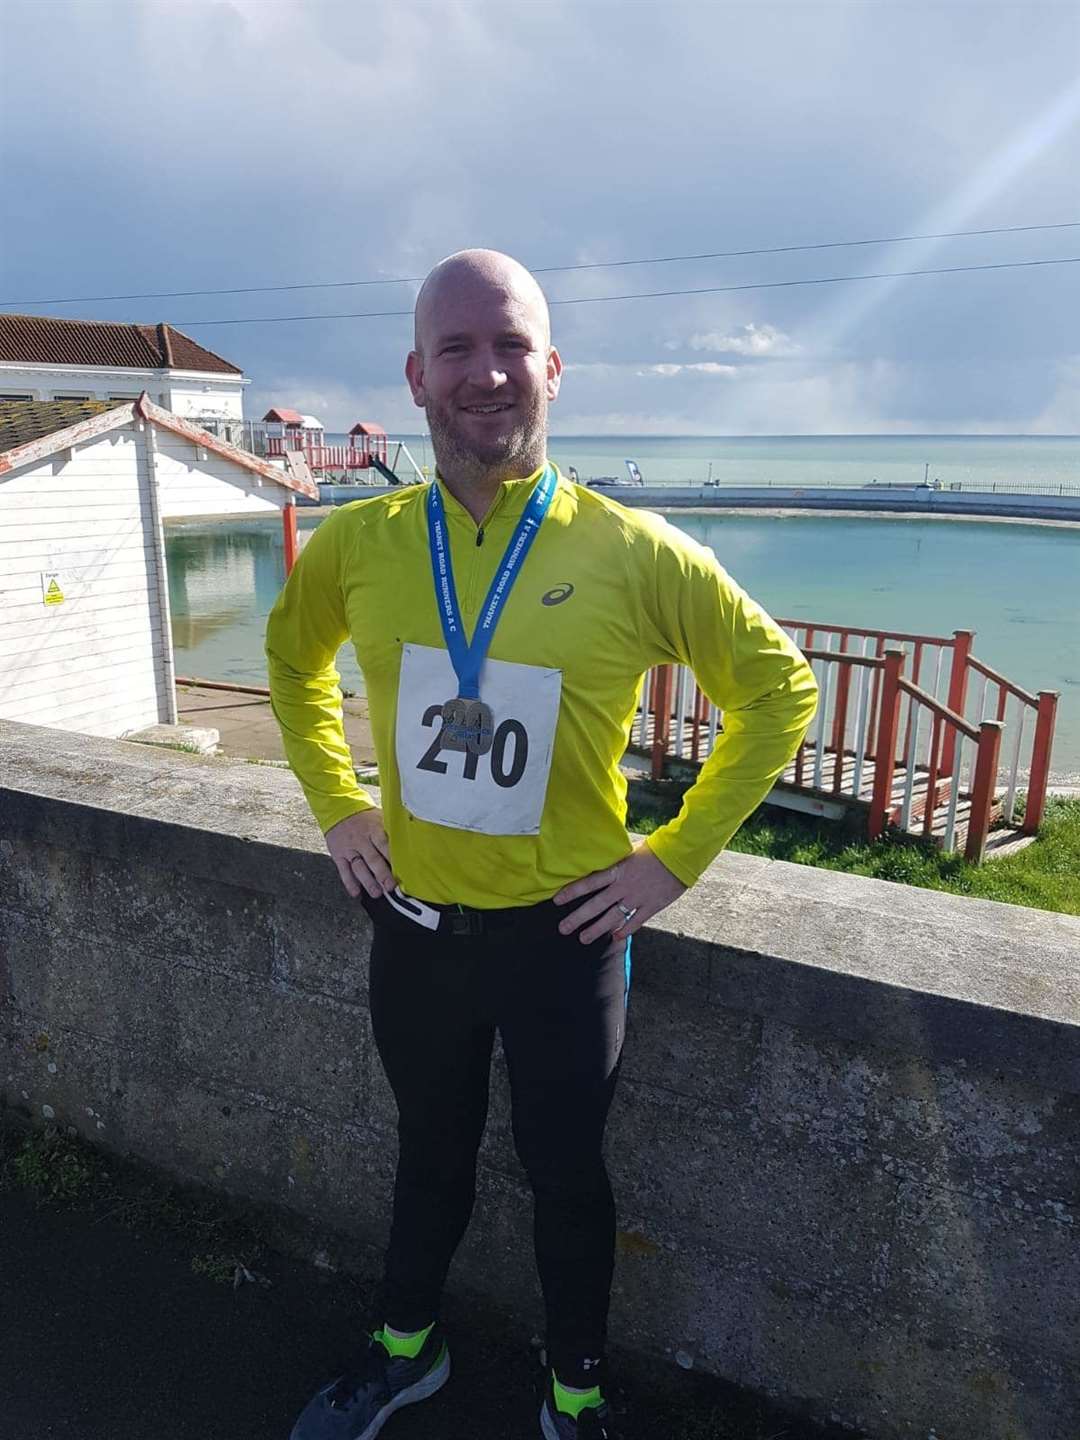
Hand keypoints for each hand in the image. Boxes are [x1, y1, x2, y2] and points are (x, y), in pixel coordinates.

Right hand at [325, 808, 395, 899]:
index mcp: (373, 829)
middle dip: (382, 874)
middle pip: (372, 859)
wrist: (338, 808)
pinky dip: (349, 883)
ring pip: (358, 867)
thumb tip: (412, 840)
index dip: (393, 858)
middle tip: (390, 886)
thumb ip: (391, 830)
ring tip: (376, 893)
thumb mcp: (379, 817)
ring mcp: (349, 849)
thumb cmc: (364, 816)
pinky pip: (343, 871)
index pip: (384, 845)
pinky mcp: (338, 855)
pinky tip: (356, 893)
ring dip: (367, 882)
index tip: (402, 870)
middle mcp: (361, 840)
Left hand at [553, 840, 686, 943]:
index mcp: (617, 870)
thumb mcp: (631, 851)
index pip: (589, 883)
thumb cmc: (656, 850)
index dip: (572, 892)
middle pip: (596, 905)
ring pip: (612, 917)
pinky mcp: (651, 906)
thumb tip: (605, 860)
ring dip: (596, 929)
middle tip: (563, 928)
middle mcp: (624, 887)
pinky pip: (635, 922)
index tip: (557, 900)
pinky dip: (624, 930)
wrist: (680, 856)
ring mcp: (637, 898)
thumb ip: (618, 861)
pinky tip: (615, 937)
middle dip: (578, 918)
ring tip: (583, 939)